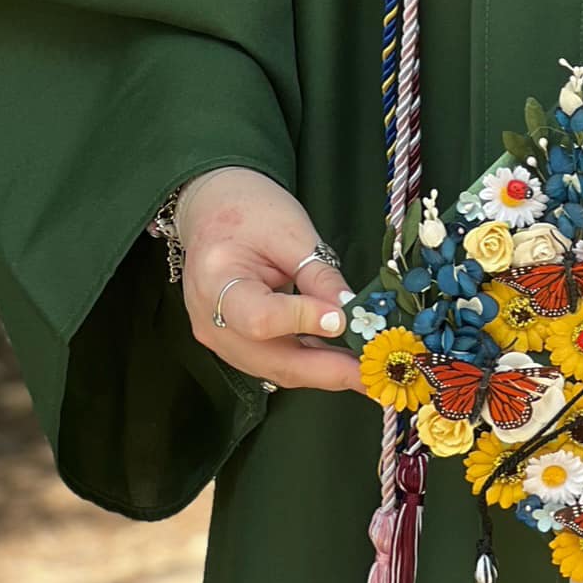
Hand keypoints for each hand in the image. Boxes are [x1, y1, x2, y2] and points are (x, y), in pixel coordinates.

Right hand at [177, 166, 370, 394]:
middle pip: (271, 360)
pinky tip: (343, 362)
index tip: (343, 317)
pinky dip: (310, 363)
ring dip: (324, 373)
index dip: (303, 321)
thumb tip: (352, 313)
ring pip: (276, 368)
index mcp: (215, 281)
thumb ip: (318, 275)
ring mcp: (219, 339)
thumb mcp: (290, 231)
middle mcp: (210, 322)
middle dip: (327, 370)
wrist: (212, 210)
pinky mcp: (234, 345)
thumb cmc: (249, 209)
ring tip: (368, 371)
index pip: (259, 318)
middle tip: (373, 373)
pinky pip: (274, 361)